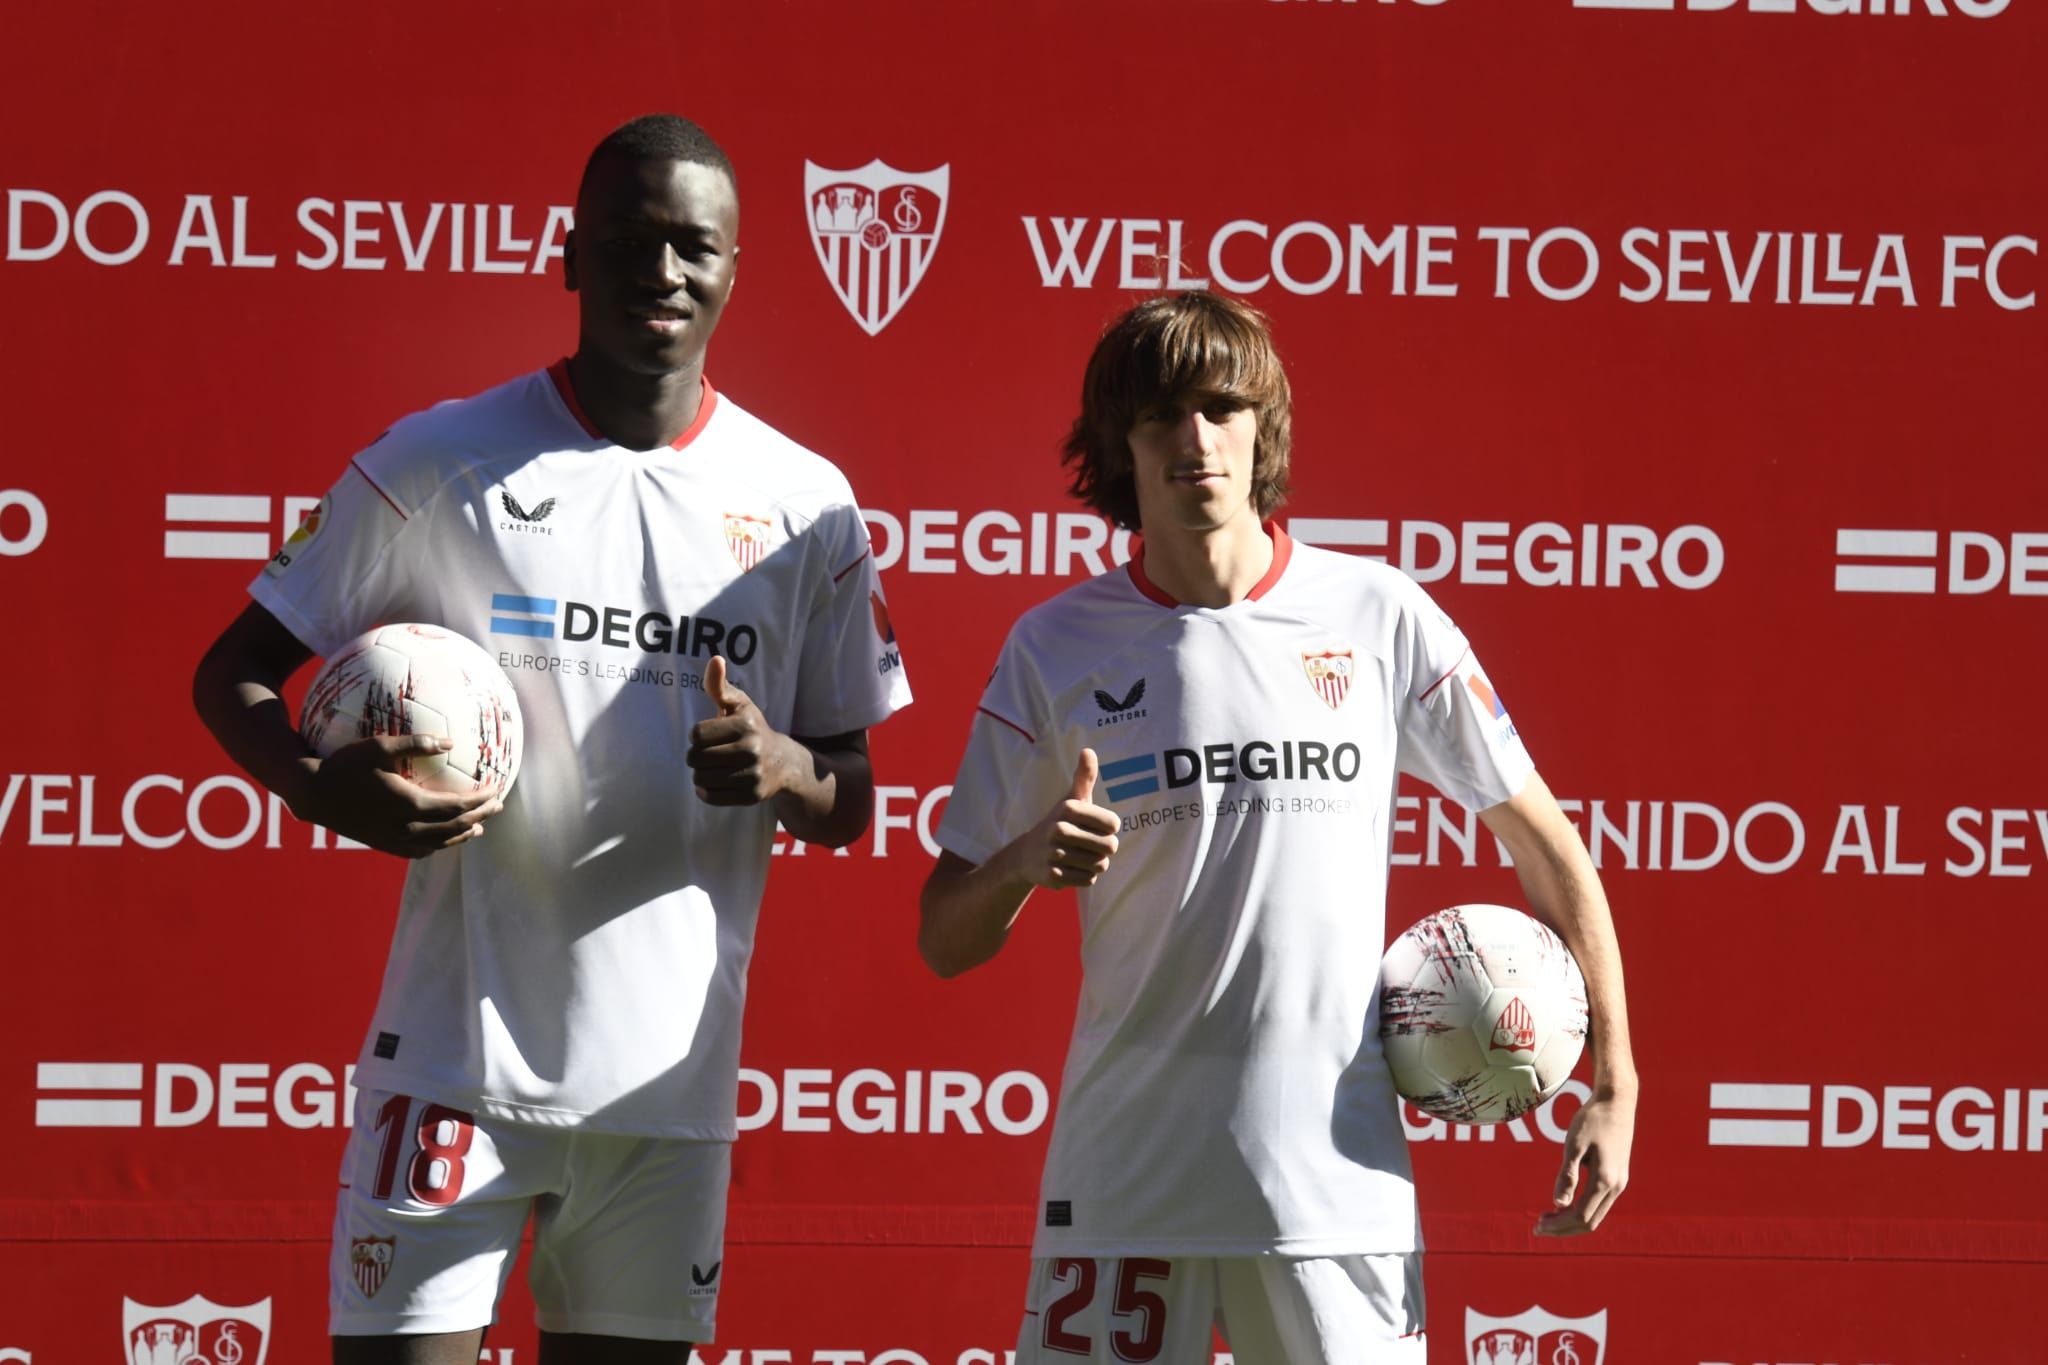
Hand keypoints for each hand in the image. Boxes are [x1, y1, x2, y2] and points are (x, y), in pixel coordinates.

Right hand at [305, 734, 501, 858]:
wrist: (312, 794)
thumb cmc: (344, 765)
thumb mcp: (379, 747)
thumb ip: (416, 743)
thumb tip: (449, 741)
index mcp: (409, 804)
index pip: (457, 806)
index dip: (480, 800)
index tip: (497, 790)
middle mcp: (405, 828)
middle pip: (454, 827)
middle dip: (480, 817)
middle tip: (497, 807)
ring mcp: (394, 840)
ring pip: (439, 844)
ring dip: (462, 834)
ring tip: (478, 827)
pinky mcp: (384, 845)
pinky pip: (418, 851)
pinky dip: (438, 846)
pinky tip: (443, 838)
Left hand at [687, 655, 796, 805]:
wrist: (784, 763)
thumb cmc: (752, 729)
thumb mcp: (740, 705)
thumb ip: (720, 685)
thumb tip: (715, 660)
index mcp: (745, 724)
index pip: (697, 734)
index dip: (697, 735)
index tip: (708, 735)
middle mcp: (751, 749)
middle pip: (696, 757)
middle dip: (695, 755)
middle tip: (706, 753)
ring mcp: (753, 774)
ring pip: (701, 778)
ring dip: (700, 774)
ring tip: (710, 767)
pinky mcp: (752, 795)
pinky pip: (712, 797)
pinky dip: (706, 791)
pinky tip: (714, 782)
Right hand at [1015, 749, 1119, 889]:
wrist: (1027, 855)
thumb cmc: (1060, 823)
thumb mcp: (1071, 799)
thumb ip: (1084, 777)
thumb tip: (1088, 750)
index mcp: (1069, 808)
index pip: (1113, 825)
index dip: (1108, 829)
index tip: (1093, 826)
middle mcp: (1060, 829)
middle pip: (1110, 847)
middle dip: (1104, 849)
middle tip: (1087, 845)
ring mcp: (1055, 854)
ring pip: (1100, 865)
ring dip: (1094, 864)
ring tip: (1079, 856)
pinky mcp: (1053, 875)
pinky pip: (1088, 879)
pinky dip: (1084, 877)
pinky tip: (1071, 868)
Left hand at [1535, 1090, 1633, 1235]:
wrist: (1616, 1101)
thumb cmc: (1592, 1119)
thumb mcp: (1574, 1145)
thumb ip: (1567, 1175)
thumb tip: (1557, 1204)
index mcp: (1605, 1180)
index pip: (1580, 1216)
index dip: (1558, 1225)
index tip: (1536, 1225)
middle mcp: (1616, 1186)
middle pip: (1589, 1222)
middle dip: (1563, 1229)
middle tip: (1537, 1227)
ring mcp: (1620, 1182)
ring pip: (1596, 1215)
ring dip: (1571, 1221)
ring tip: (1547, 1220)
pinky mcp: (1618, 1176)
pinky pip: (1600, 1204)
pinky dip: (1581, 1210)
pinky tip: (1564, 1205)